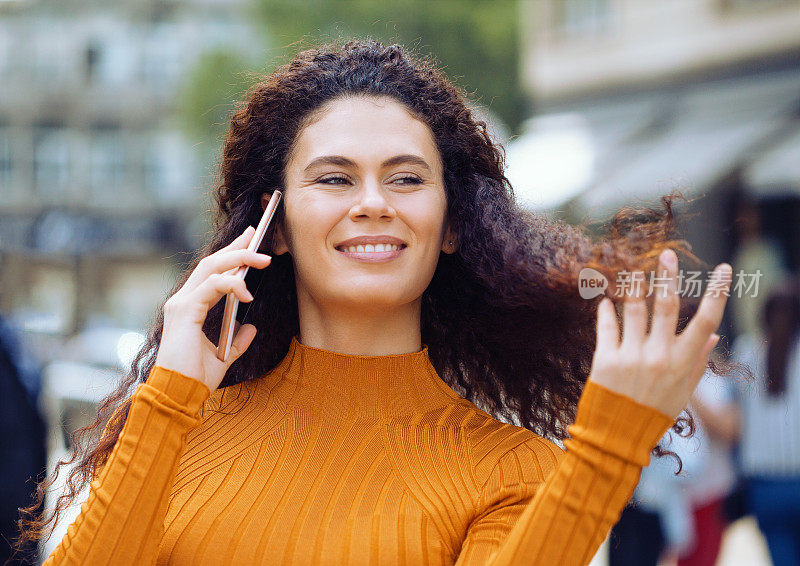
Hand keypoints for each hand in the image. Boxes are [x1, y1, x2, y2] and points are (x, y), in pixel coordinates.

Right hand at [154, 226, 271, 392]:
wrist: (180, 395)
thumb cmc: (195, 378)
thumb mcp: (224, 356)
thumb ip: (237, 340)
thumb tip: (250, 327)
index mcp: (190, 307)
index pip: (211, 273)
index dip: (230, 254)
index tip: (250, 241)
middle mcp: (182, 301)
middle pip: (211, 262)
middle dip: (236, 247)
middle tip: (257, 235)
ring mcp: (181, 303)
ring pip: (212, 268)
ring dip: (240, 259)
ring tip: (263, 259)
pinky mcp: (184, 310)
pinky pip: (211, 286)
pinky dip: (231, 284)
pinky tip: (247, 292)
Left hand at [587, 249, 731, 418]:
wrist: (616, 438)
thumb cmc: (653, 414)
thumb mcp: (682, 393)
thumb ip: (697, 363)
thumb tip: (712, 336)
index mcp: (683, 363)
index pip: (707, 322)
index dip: (718, 294)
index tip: (725, 270)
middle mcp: (659, 356)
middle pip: (667, 307)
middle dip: (667, 277)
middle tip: (666, 254)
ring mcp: (632, 356)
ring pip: (634, 309)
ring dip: (634, 286)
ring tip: (632, 269)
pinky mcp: (606, 359)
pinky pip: (607, 326)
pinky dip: (606, 311)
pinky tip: (606, 302)